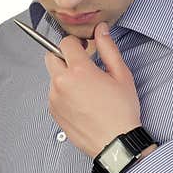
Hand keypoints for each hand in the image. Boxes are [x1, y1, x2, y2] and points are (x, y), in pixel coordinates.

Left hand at [44, 22, 142, 157]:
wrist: (115, 142)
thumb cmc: (121, 111)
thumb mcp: (121, 75)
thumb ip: (108, 48)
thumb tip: (101, 30)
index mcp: (79, 70)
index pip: (66, 43)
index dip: (76, 42)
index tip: (84, 47)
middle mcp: (62, 83)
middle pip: (51, 56)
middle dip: (64, 56)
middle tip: (81, 64)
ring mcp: (55, 98)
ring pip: (52, 76)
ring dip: (64, 75)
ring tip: (85, 88)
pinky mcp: (53, 111)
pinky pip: (53, 94)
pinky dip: (63, 92)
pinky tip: (80, 101)